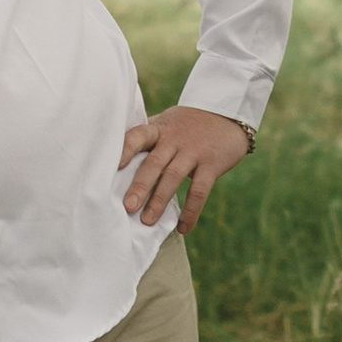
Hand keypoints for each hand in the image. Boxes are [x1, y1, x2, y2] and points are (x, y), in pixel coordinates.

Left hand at [120, 105, 252, 232]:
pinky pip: (199, 190)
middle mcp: (174, 138)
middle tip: (128, 207)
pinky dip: (190, 211)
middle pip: (154, 162)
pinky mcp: (212, 164)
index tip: (113, 168)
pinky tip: (183, 228)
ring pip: (174, 177)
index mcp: (158, 129)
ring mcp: (194, 150)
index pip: (137, 136)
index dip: (124, 150)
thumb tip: (114, 167)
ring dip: (160, 200)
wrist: (228, 114)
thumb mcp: (166, 124)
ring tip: (147, 221)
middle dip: (140, 186)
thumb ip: (147, 140)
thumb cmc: (187, 124)